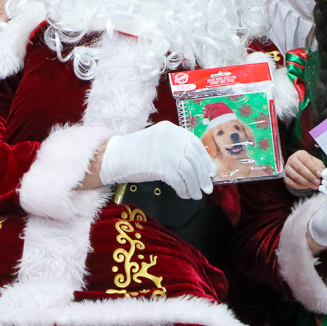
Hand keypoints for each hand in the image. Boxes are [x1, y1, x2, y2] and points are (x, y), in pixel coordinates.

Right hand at [99, 121, 216, 199]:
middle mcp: (172, 138)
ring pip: (188, 171)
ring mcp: (166, 151)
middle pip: (194, 158)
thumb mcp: (160, 142)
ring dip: (194, 185)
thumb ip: (177, 148)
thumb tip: (200, 167)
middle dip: (202, 175)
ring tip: (196, 195)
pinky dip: (183, 189)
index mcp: (173, 130)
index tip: (211, 172)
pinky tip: (184, 194)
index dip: (205, 160)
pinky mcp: (161, 166)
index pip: (196, 144)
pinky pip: (178, 180)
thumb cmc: (136, 152)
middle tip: (207, 188)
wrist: (115, 156)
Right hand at [285, 150, 324, 193]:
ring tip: (314, 186)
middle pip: (299, 168)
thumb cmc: (309, 164)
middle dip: (310, 177)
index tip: (319, 174)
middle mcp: (291, 160)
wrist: (301, 168)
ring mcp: (287, 169)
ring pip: (295, 176)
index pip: (306, 160)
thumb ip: (319, 167)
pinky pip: (291, 183)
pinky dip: (300, 186)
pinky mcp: (285, 177)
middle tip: (317, 182)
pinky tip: (307, 187)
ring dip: (306, 183)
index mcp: (300, 154)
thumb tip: (322, 172)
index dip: (313, 168)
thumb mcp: (316, 163)